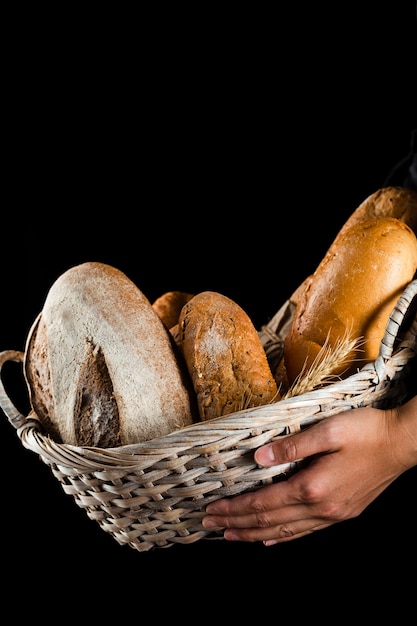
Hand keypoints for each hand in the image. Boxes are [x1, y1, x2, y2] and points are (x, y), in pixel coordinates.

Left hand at [202, 396, 416, 544]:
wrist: (403, 443)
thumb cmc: (366, 432)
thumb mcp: (327, 431)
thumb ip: (292, 446)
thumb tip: (258, 458)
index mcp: (313, 487)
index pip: (263, 504)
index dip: (234, 508)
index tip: (211, 510)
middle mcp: (321, 508)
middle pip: (269, 522)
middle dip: (236, 524)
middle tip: (208, 526)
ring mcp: (333, 514)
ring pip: (285, 532)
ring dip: (254, 534)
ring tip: (232, 535)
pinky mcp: (342, 512)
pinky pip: (305, 531)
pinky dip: (283, 537)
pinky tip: (271, 540)